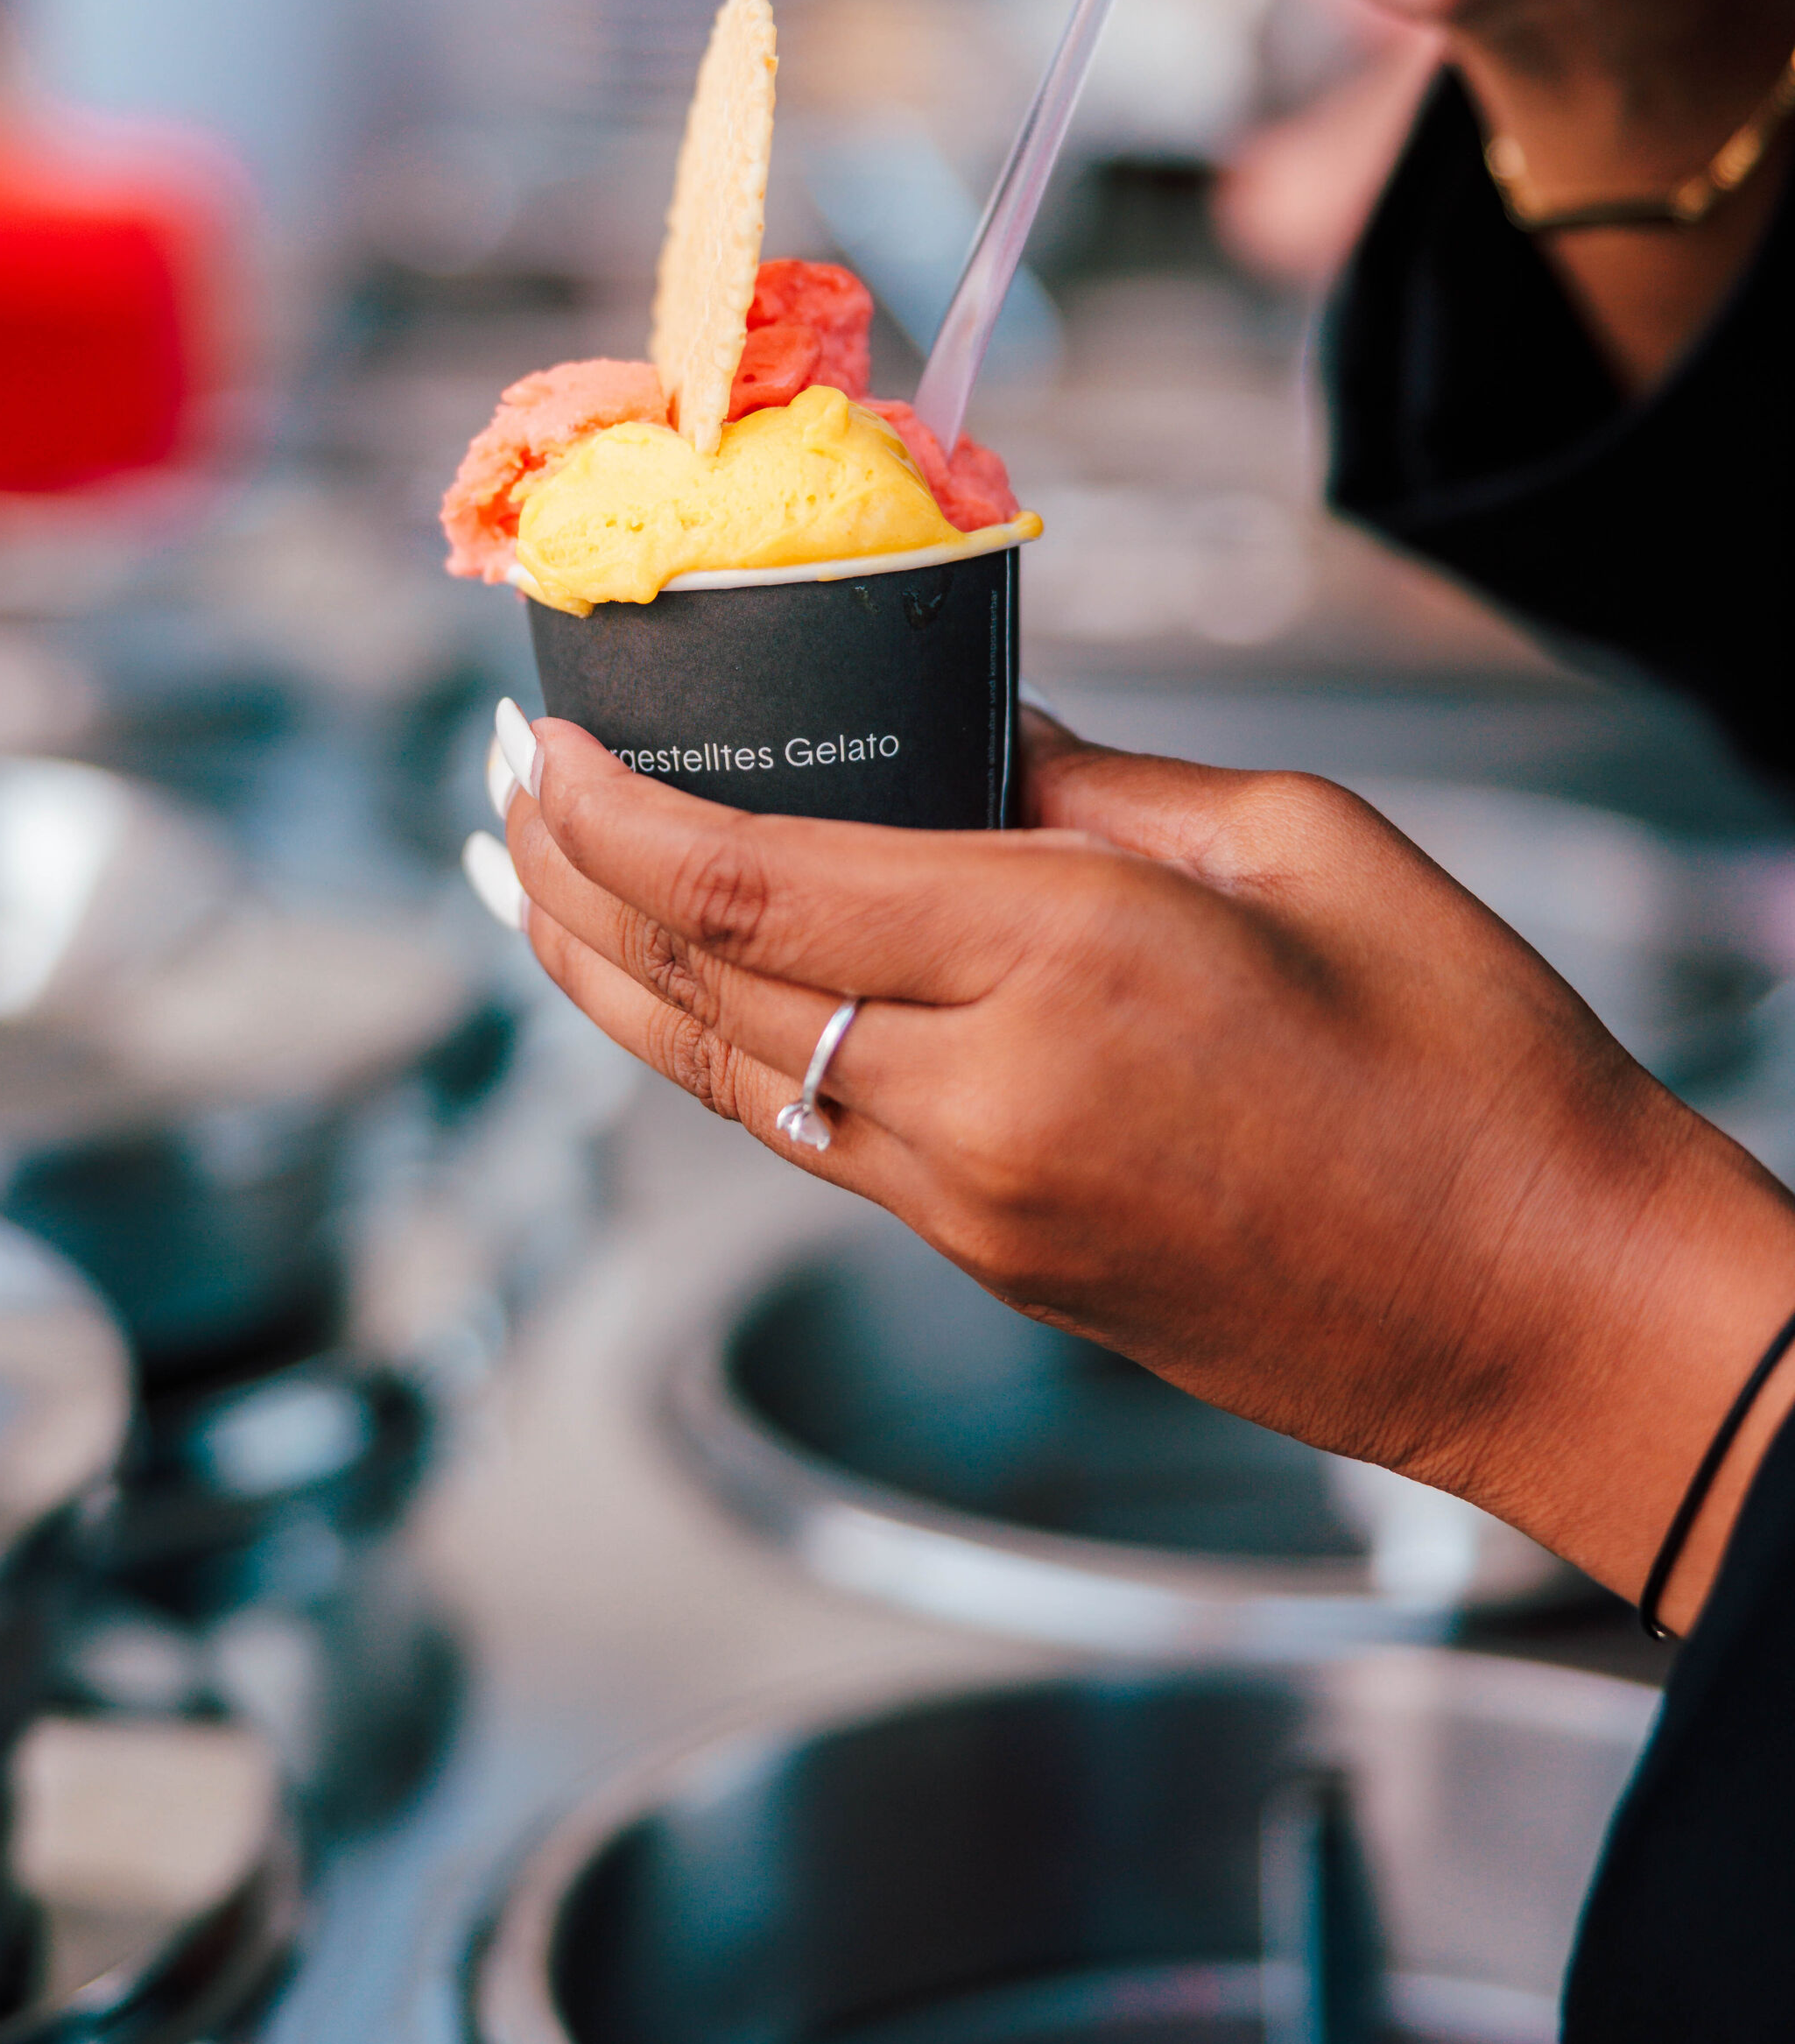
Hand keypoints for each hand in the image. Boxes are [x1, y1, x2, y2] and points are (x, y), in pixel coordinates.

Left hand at [501, 709, 1794, 1626]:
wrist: (1549, 1312)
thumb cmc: (1470, 1065)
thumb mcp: (1296, 842)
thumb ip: (1094, 780)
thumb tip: (966, 731)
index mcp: (1059, 961)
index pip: (746, 885)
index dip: (609, 816)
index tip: (535, 748)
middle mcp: (980, 1101)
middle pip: (693, 990)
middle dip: (564, 887)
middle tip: (494, 800)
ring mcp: (975, 1208)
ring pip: (722, 1085)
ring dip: (605, 983)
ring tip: (531, 891)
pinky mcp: (996, 1264)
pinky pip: (806, 1142)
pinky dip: (713, 1055)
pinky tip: (685, 996)